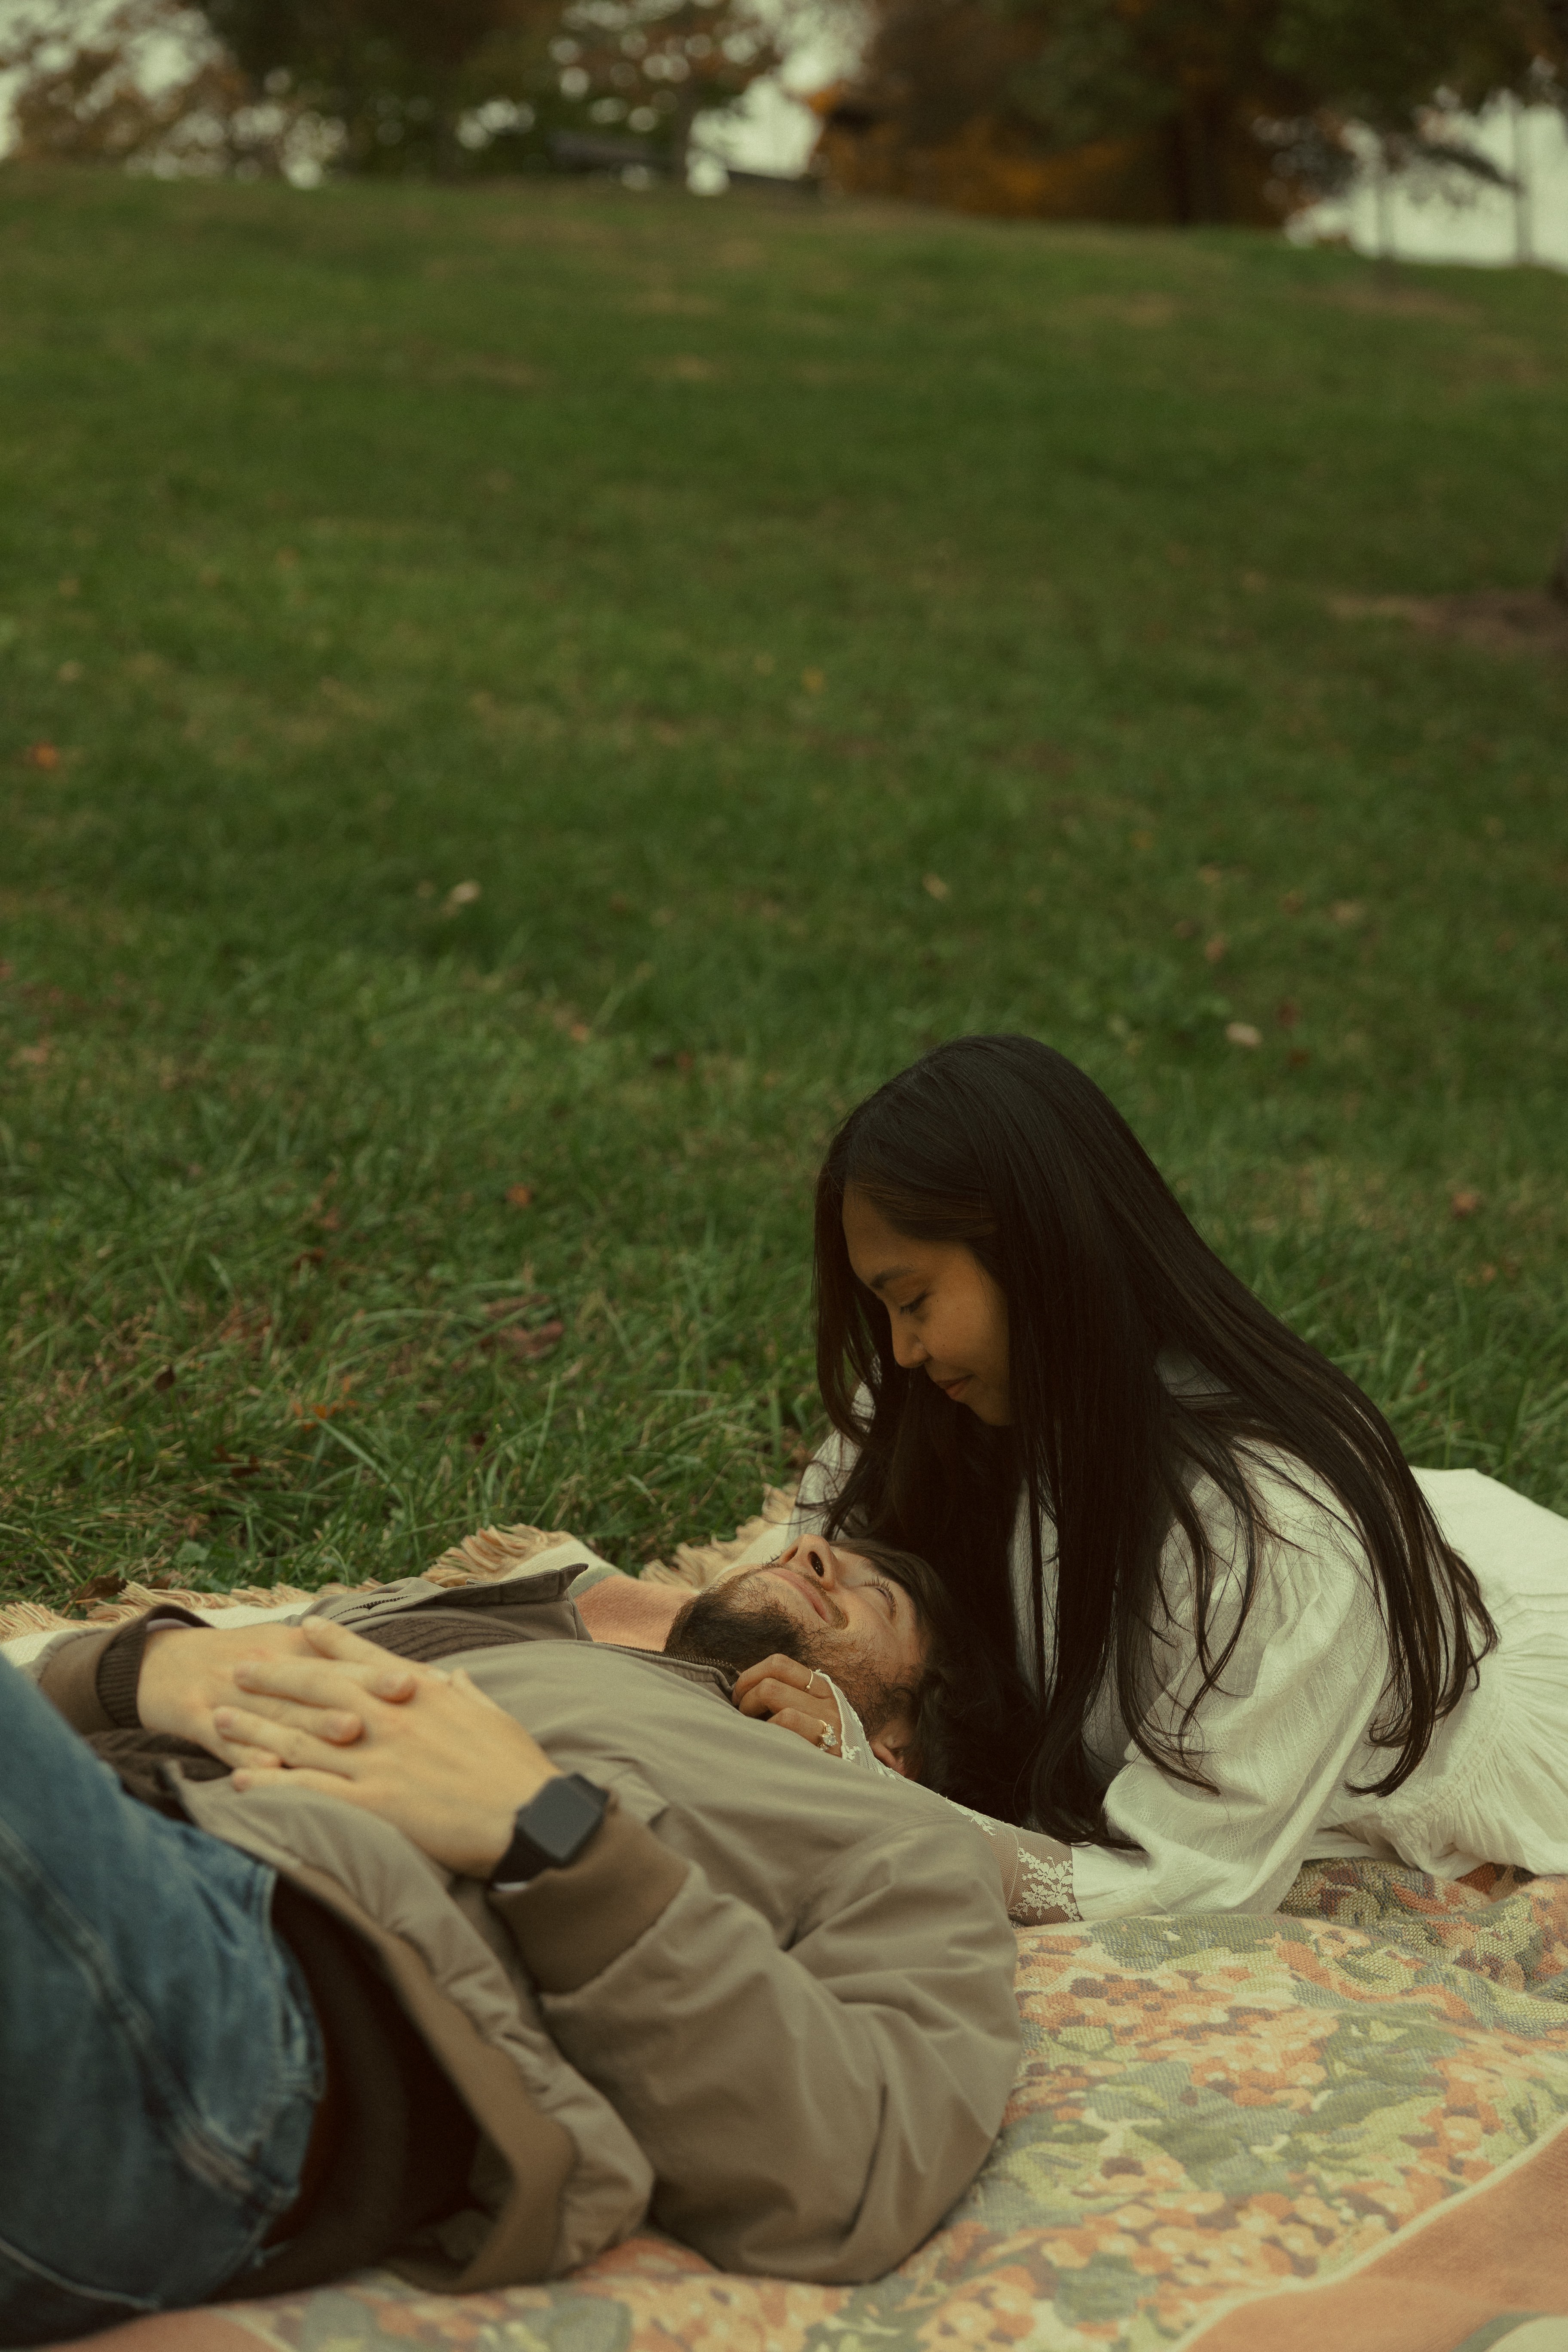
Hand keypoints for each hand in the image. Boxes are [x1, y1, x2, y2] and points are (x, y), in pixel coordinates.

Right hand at [139, 1615, 419, 1749]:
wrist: (160, 1663)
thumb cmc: (239, 1659)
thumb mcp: (284, 1645)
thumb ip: (336, 1659)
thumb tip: (398, 1675)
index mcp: (293, 1646)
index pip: (346, 1657)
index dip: (384, 1668)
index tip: (423, 1679)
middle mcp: (268, 1666)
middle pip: (322, 1681)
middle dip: (362, 1690)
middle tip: (403, 1701)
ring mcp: (234, 1695)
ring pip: (281, 1713)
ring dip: (315, 1726)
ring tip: (352, 1737)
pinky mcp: (201, 1722)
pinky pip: (228, 1745)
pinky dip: (249, 1759)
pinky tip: (271, 1772)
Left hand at [212, 1620, 558, 1876]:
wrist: (529, 1818)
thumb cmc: (516, 1769)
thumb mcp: (494, 1716)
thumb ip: (466, 1694)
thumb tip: (454, 1676)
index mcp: (424, 1693)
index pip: (367, 1658)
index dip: (331, 1642)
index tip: (303, 1627)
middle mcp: (393, 1718)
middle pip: (319, 1689)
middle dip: (274, 1676)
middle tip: (238, 1668)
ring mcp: (379, 1760)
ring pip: (301, 1736)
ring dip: (255, 1724)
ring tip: (218, 1715)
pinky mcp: (372, 1803)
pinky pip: (308, 1789)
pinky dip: (270, 1781)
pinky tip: (239, 1776)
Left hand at [732, 1654, 844, 1757]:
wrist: (845, 1783)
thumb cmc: (818, 1747)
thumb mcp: (810, 1714)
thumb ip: (786, 1697)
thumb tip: (741, 1691)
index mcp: (821, 1688)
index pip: (778, 1664)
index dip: (749, 1677)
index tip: (738, 1696)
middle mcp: (828, 1702)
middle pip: (769, 1685)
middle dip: (746, 1701)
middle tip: (744, 1720)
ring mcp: (829, 1725)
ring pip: (777, 1703)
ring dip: (753, 1719)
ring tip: (755, 1734)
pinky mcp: (826, 1747)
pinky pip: (786, 1726)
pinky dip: (767, 1736)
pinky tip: (766, 1748)